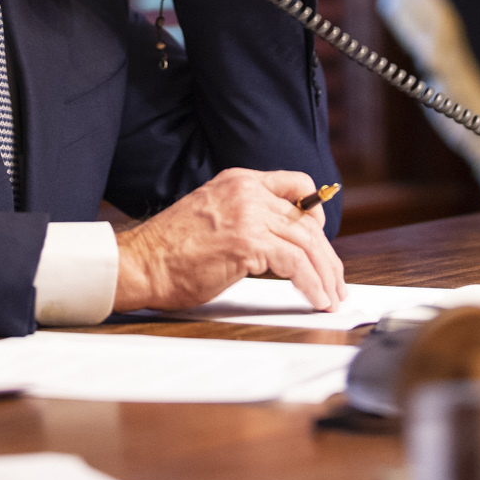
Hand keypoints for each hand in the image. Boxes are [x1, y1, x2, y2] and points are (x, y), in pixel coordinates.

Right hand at [113, 169, 347, 313]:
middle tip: (337, 282)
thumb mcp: (213, 215)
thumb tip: (278, 241)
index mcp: (240, 181)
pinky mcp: (247, 243)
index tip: (323, 239)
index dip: (316, 211)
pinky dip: (312, 283)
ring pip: (306, 242)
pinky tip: (316, 298)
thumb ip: (245, 217)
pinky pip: (295, 263)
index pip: (296, 184)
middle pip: (307, 220)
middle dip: (328, 256)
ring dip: (326, 274)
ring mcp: (248, 215)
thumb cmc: (171, 249)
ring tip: (331, 297)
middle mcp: (247, 192)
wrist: (142, 263)